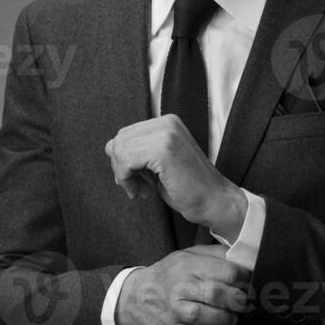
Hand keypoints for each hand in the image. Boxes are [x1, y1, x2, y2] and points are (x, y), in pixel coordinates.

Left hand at [105, 114, 246, 237]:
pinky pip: (127, 161)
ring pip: (121, 150)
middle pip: (121, 140)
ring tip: (140, 190)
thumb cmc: (189, 187)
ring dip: (124, 175)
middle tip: (134, 186)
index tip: (134, 178)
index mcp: (167, 122)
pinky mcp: (164, 150)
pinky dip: (128, 179)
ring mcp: (166, 134)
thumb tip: (110, 147)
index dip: (123, 159)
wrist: (214, 201)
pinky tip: (143, 191)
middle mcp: (167, 123)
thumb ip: (138, 151)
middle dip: (121, 167)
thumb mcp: (159, 162)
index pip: (126, 134)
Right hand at [116, 244, 249, 324]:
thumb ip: (216, 255)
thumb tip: (245, 259)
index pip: (224, 270)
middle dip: (238, 299)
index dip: (243, 278)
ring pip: (205, 316)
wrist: (136, 296)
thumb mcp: (189, 255)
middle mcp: (180, 287)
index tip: (251, 282)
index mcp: (188, 265)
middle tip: (245, 301)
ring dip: (228, 318)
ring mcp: (175, 311)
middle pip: (215, 293)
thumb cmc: (170, 274)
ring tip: (234, 317)